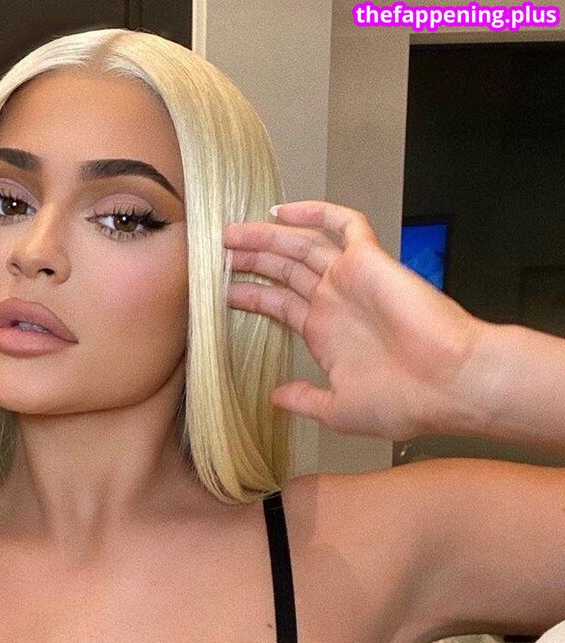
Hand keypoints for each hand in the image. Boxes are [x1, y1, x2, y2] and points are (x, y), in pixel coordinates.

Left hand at [223, 200, 483, 439]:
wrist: (449, 384)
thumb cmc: (404, 402)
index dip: (251, 296)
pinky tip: (282, 211)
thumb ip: (305, 399)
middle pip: (283, 271)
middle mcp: (334, 302)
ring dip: (266, 238)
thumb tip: (275, 397)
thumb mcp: (339, 409)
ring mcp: (350, 279)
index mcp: (325, 333)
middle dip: (251, 261)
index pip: (279, 305)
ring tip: (230, 234)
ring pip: (300, 246)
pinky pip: (343, 224)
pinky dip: (316, 212)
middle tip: (216, 253)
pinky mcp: (370, 261)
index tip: (221, 293)